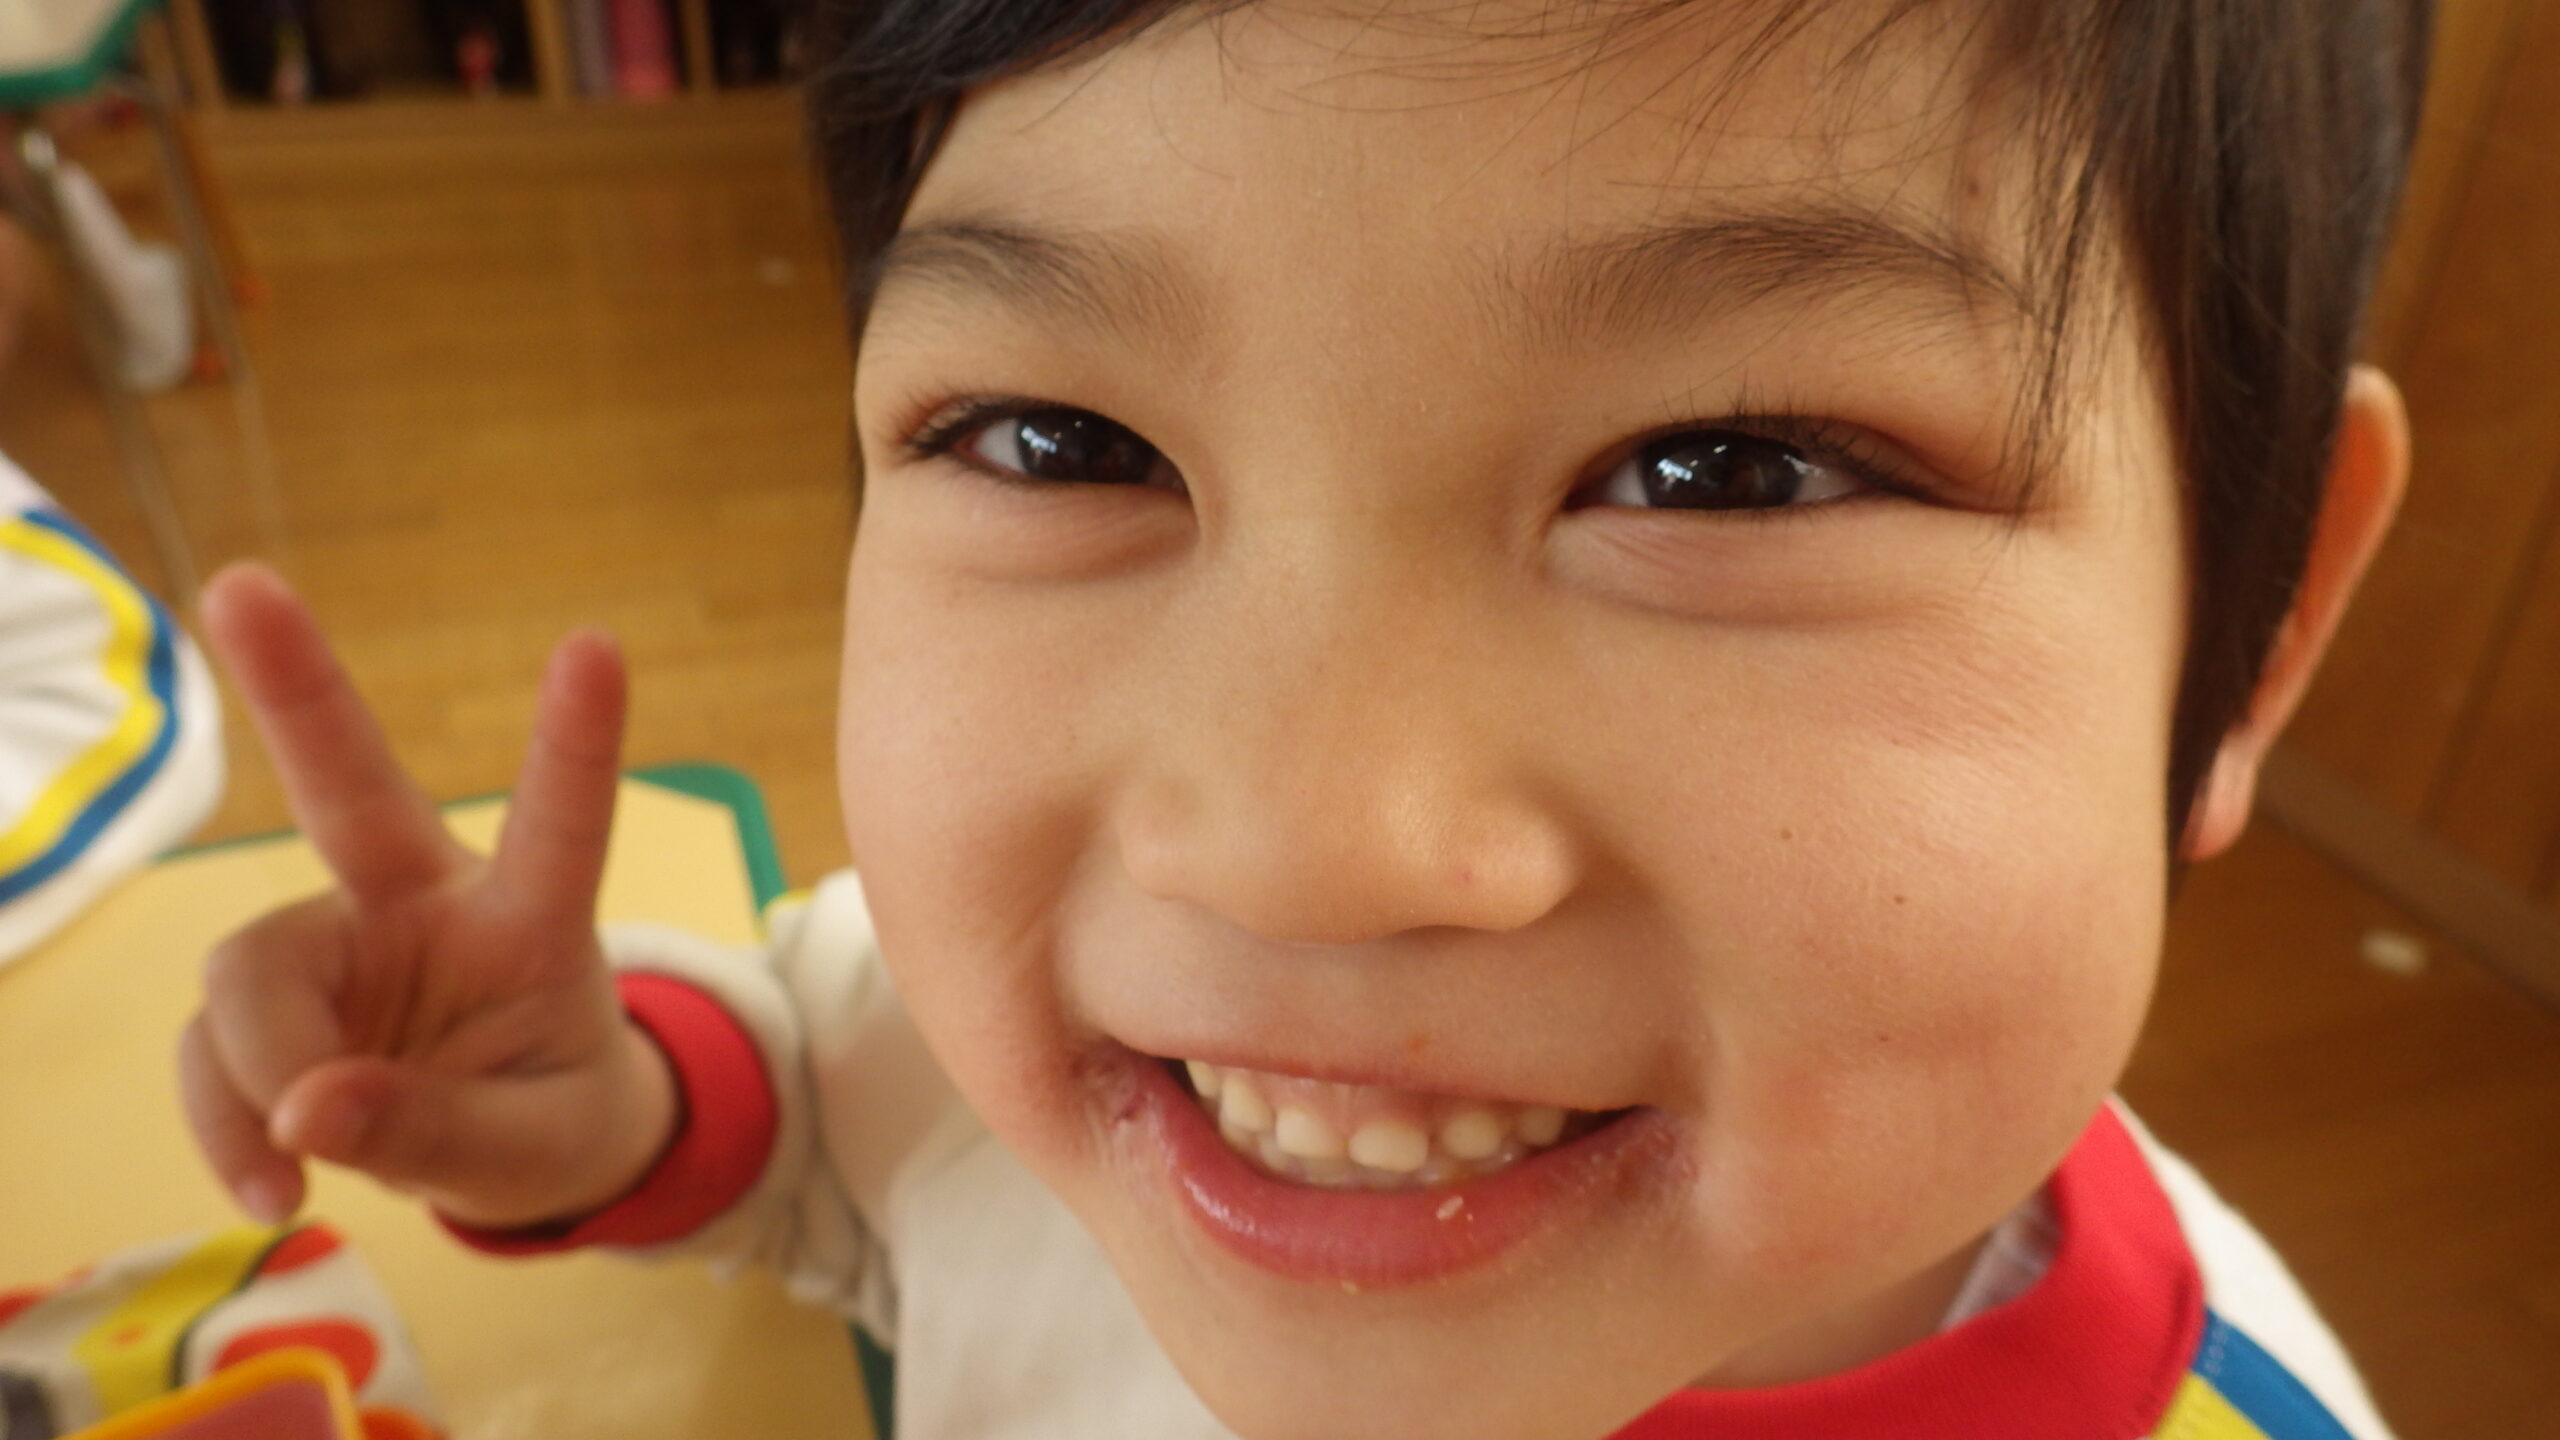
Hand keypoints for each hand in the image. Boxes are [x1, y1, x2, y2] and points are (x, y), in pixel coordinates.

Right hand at [179, 564, 675, 1229]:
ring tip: (301, 1170)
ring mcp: (337, 942)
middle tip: (242, 582)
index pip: (560, 821)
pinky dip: (226, 1126)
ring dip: (261, 1069)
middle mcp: (424, 901)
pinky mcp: (273, 999)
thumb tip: (302, 1111)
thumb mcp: (536, 1149)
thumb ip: (435, 1134)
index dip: (576, 740)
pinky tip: (275, 1190)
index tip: (596, 642)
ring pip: (251, 970)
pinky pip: (211, 1052)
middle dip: (296, 685)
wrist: (519, 1148)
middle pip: (351, 783)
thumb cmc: (553, 1118)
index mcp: (531, 920)